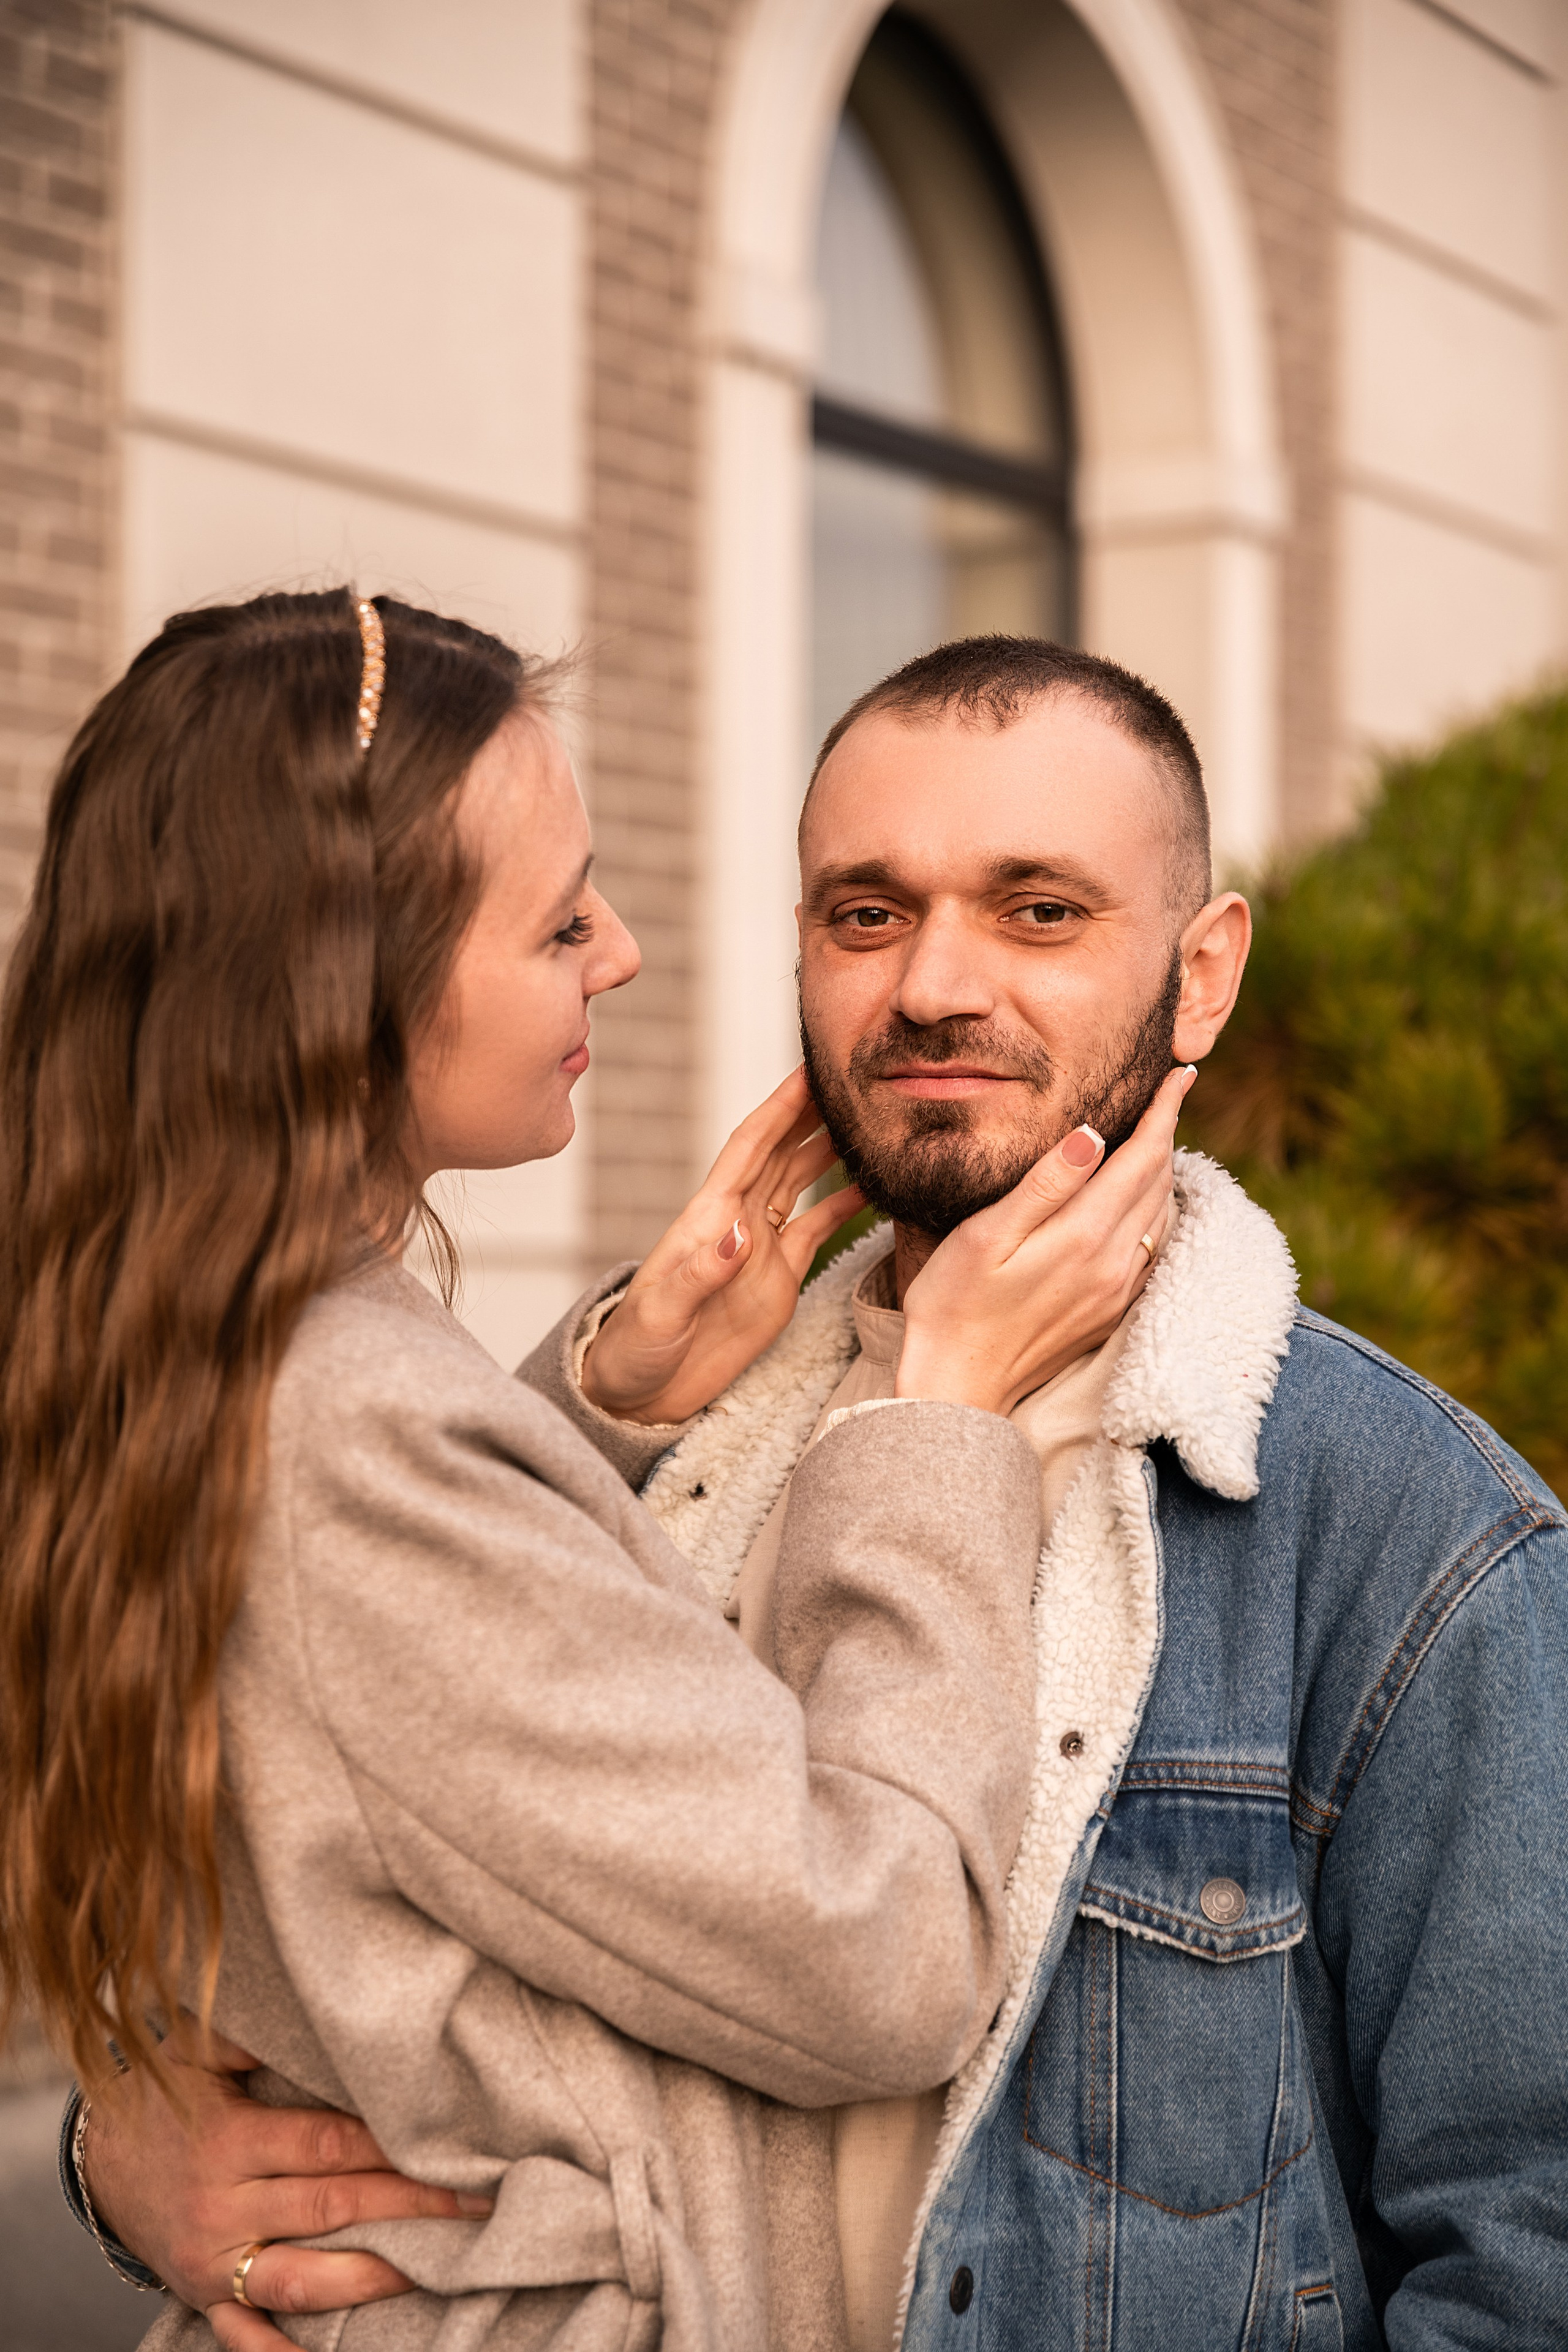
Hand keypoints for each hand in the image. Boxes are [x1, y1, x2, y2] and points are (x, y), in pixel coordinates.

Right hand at [82, 2017, 484, 2349]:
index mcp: (228, 2143)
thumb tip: (309, 2012)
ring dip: (373, 2277)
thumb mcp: (192, 2050)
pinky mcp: (205, 2298)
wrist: (95, 2159)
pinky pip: (246, 2336)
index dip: (389, 2146)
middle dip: (409, 2205)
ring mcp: (214, 2263)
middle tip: (475, 2202)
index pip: (326, 2146)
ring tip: (437, 2264)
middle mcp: (222, 2209)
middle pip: (331, 2209)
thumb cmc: (162, 2097)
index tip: (447, 2142)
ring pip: (302, 2280)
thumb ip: (247, 2034)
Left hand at [581, 1066, 865, 1423]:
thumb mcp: (661, 1314)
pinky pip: (817, 1227)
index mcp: (706, 1218)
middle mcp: (737, 1222)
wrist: (640, 1393)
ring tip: (871, 1120)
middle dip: (815, 1111)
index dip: (779, 1107)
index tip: (809, 1070)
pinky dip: (845, 1203)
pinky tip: (873, 1184)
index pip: (748, 1147)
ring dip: (833, 1148)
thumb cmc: (635, 1349)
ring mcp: (760, 1247)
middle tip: (856, 1078)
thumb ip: (700, 1274)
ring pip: (802, 1180)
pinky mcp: (780, 1277)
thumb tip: (740, 1234)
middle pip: (782, 1151)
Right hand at [896, 1066, 1194, 1416]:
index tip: (1182, 1073)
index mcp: (1083, 1237)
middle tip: (1167, 1093)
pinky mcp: (1108, 1312)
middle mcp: (1112, 1265)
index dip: (1165, 1110)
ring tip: (1154, 1136)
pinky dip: (1154, 1212)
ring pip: (1161, 1216)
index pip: (1144, 1157)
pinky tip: (1139, 1201)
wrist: (956, 1387)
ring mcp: (1115, 1293)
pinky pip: (1151, 1250)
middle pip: (1159, 1183)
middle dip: (1167, 1132)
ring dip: (1163, 1172)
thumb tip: (1094, 1134)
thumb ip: (1045, 1184)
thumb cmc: (952, 1304)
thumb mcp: (985, 1235)